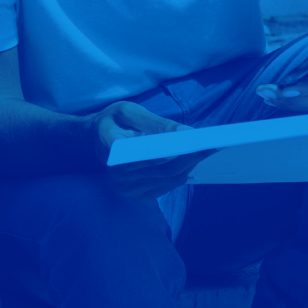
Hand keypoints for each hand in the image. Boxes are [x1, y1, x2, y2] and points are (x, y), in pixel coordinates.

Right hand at [92, 101, 210, 199]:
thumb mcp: (129, 111)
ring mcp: (127, 188)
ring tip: (205, 149)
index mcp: (111, 150)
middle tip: (213, 144)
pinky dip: (182, 172)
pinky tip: (189, 159)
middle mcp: (118, 175)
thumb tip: (188, 133)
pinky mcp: (136, 195)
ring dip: (190, 164)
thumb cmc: (113, 121)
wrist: (94, 139)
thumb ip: (157, 123)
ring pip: (170, 179)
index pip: (148, 156)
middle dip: (192, 157)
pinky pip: (168, 185)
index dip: (175, 152)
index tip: (197, 142)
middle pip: (165, 170)